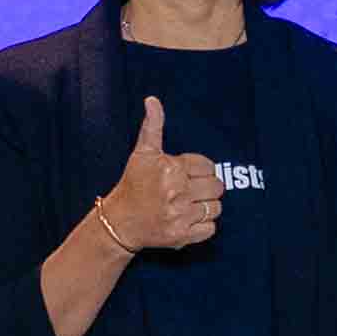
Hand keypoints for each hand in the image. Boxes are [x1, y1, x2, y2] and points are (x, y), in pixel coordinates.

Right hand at [100, 96, 224, 250]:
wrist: (119, 222)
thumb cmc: (133, 184)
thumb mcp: (142, 153)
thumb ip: (153, 125)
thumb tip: (152, 99)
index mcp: (172, 169)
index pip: (208, 166)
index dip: (200, 170)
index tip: (186, 174)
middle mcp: (177, 192)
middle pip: (217, 187)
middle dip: (206, 187)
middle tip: (190, 190)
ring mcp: (180, 215)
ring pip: (216, 207)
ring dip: (206, 206)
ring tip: (190, 204)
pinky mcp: (181, 236)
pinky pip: (211, 229)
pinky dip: (204, 226)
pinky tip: (189, 219)